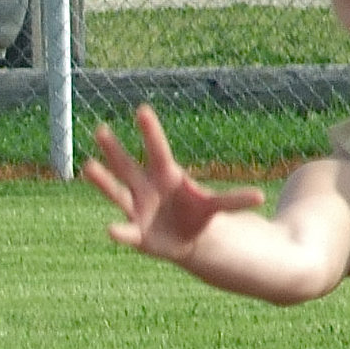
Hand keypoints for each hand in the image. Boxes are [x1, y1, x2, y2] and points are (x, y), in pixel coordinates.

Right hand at [83, 104, 265, 265]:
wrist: (184, 238)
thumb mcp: (214, 206)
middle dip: (115, 149)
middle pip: (129, 165)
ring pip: (117, 191)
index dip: (151, 132)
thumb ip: (233, 201)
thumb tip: (261, 197)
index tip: (143, 110)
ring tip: (88, 166)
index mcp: (165, 175)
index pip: (158, 149)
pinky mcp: (136, 232)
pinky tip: (110, 230)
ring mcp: (137, 208)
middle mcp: (146, 187)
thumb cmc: (196, 214)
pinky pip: (126, 231)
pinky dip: (120, 232)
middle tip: (101, 129)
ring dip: (104, 181)